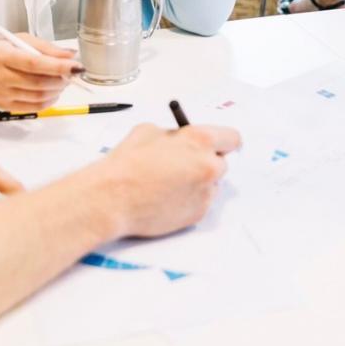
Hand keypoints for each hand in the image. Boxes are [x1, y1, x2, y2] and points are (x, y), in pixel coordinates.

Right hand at [0, 35, 81, 111]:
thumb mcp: (16, 39)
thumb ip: (44, 47)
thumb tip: (71, 55)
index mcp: (1, 56)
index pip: (34, 64)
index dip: (58, 66)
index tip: (77, 66)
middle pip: (39, 83)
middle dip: (62, 79)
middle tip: (72, 72)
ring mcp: (0, 94)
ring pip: (38, 96)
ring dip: (57, 90)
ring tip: (63, 80)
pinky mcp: (3, 106)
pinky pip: (33, 107)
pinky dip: (48, 100)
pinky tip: (52, 91)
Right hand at [100, 123, 241, 236]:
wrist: (112, 198)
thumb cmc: (127, 164)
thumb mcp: (149, 131)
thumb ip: (175, 134)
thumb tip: (183, 139)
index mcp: (200, 141)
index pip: (232, 138)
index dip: (224, 141)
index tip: (219, 145)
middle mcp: (209, 167)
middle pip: (222, 163)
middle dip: (207, 162)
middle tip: (186, 164)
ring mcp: (205, 193)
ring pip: (212, 184)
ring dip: (198, 182)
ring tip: (170, 183)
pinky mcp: (198, 214)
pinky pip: (201, 202)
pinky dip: (190, 199)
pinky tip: (167, 197)